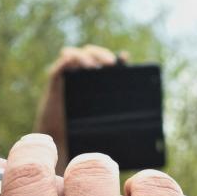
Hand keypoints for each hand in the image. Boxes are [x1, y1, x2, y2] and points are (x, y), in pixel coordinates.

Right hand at [33, 44, 125, 172]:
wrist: (57, 141)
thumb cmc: (80, 135)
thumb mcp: (102, 126)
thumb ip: (116, 122)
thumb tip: (141, 126)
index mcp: (94, 84)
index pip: (105, 63)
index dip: (116, 59)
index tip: (124, 60)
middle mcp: (80, 77)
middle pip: (91, 54)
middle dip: (101, 54)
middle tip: (110, 64)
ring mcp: (67, 77)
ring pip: (76, 54)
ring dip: (86, 55)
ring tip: (92, 66)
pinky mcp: (55, 81)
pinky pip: (61, 63)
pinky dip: (69, 60)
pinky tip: (78, 67)